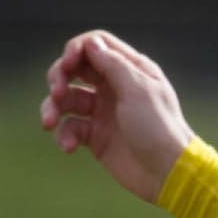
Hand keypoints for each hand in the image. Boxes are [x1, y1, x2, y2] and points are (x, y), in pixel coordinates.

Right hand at [40, 30, 192, 202]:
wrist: (169, 173)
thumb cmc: (159, 128)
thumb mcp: (138, 90)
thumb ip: (113, 64)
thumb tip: (90, 43)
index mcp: (130, 70)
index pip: (96, 45)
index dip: (76, 49)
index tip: (68, 63)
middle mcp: (115, 87)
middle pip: (75, 69)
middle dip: (59, 76)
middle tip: (57, 92)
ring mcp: (104, 111)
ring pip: (67, 99)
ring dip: (52, 108)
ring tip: (49, 123)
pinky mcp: (96, 136)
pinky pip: (70, 128)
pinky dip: (64, 135)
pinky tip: (68, 147)